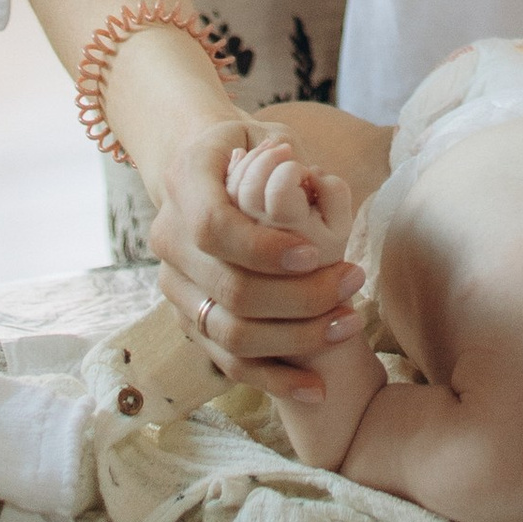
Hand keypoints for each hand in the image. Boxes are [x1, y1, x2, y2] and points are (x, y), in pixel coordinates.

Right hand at [149, 114, 366, 401]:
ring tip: (349, 324)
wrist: (211, 175)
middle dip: (298, 296)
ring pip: (229, 333)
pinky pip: (228, 361)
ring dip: (296, 338)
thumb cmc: (255, 151)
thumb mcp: (267, 134)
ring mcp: (175, 287)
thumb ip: (284, 156)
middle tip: (353, 283)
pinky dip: (273, 378)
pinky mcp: (190, 322)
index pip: (213, 227)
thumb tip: (299, 173)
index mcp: (184, 183)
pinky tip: (316, 388)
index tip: (312, 253)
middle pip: (228, 288)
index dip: (261, 247)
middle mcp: (169, 239)